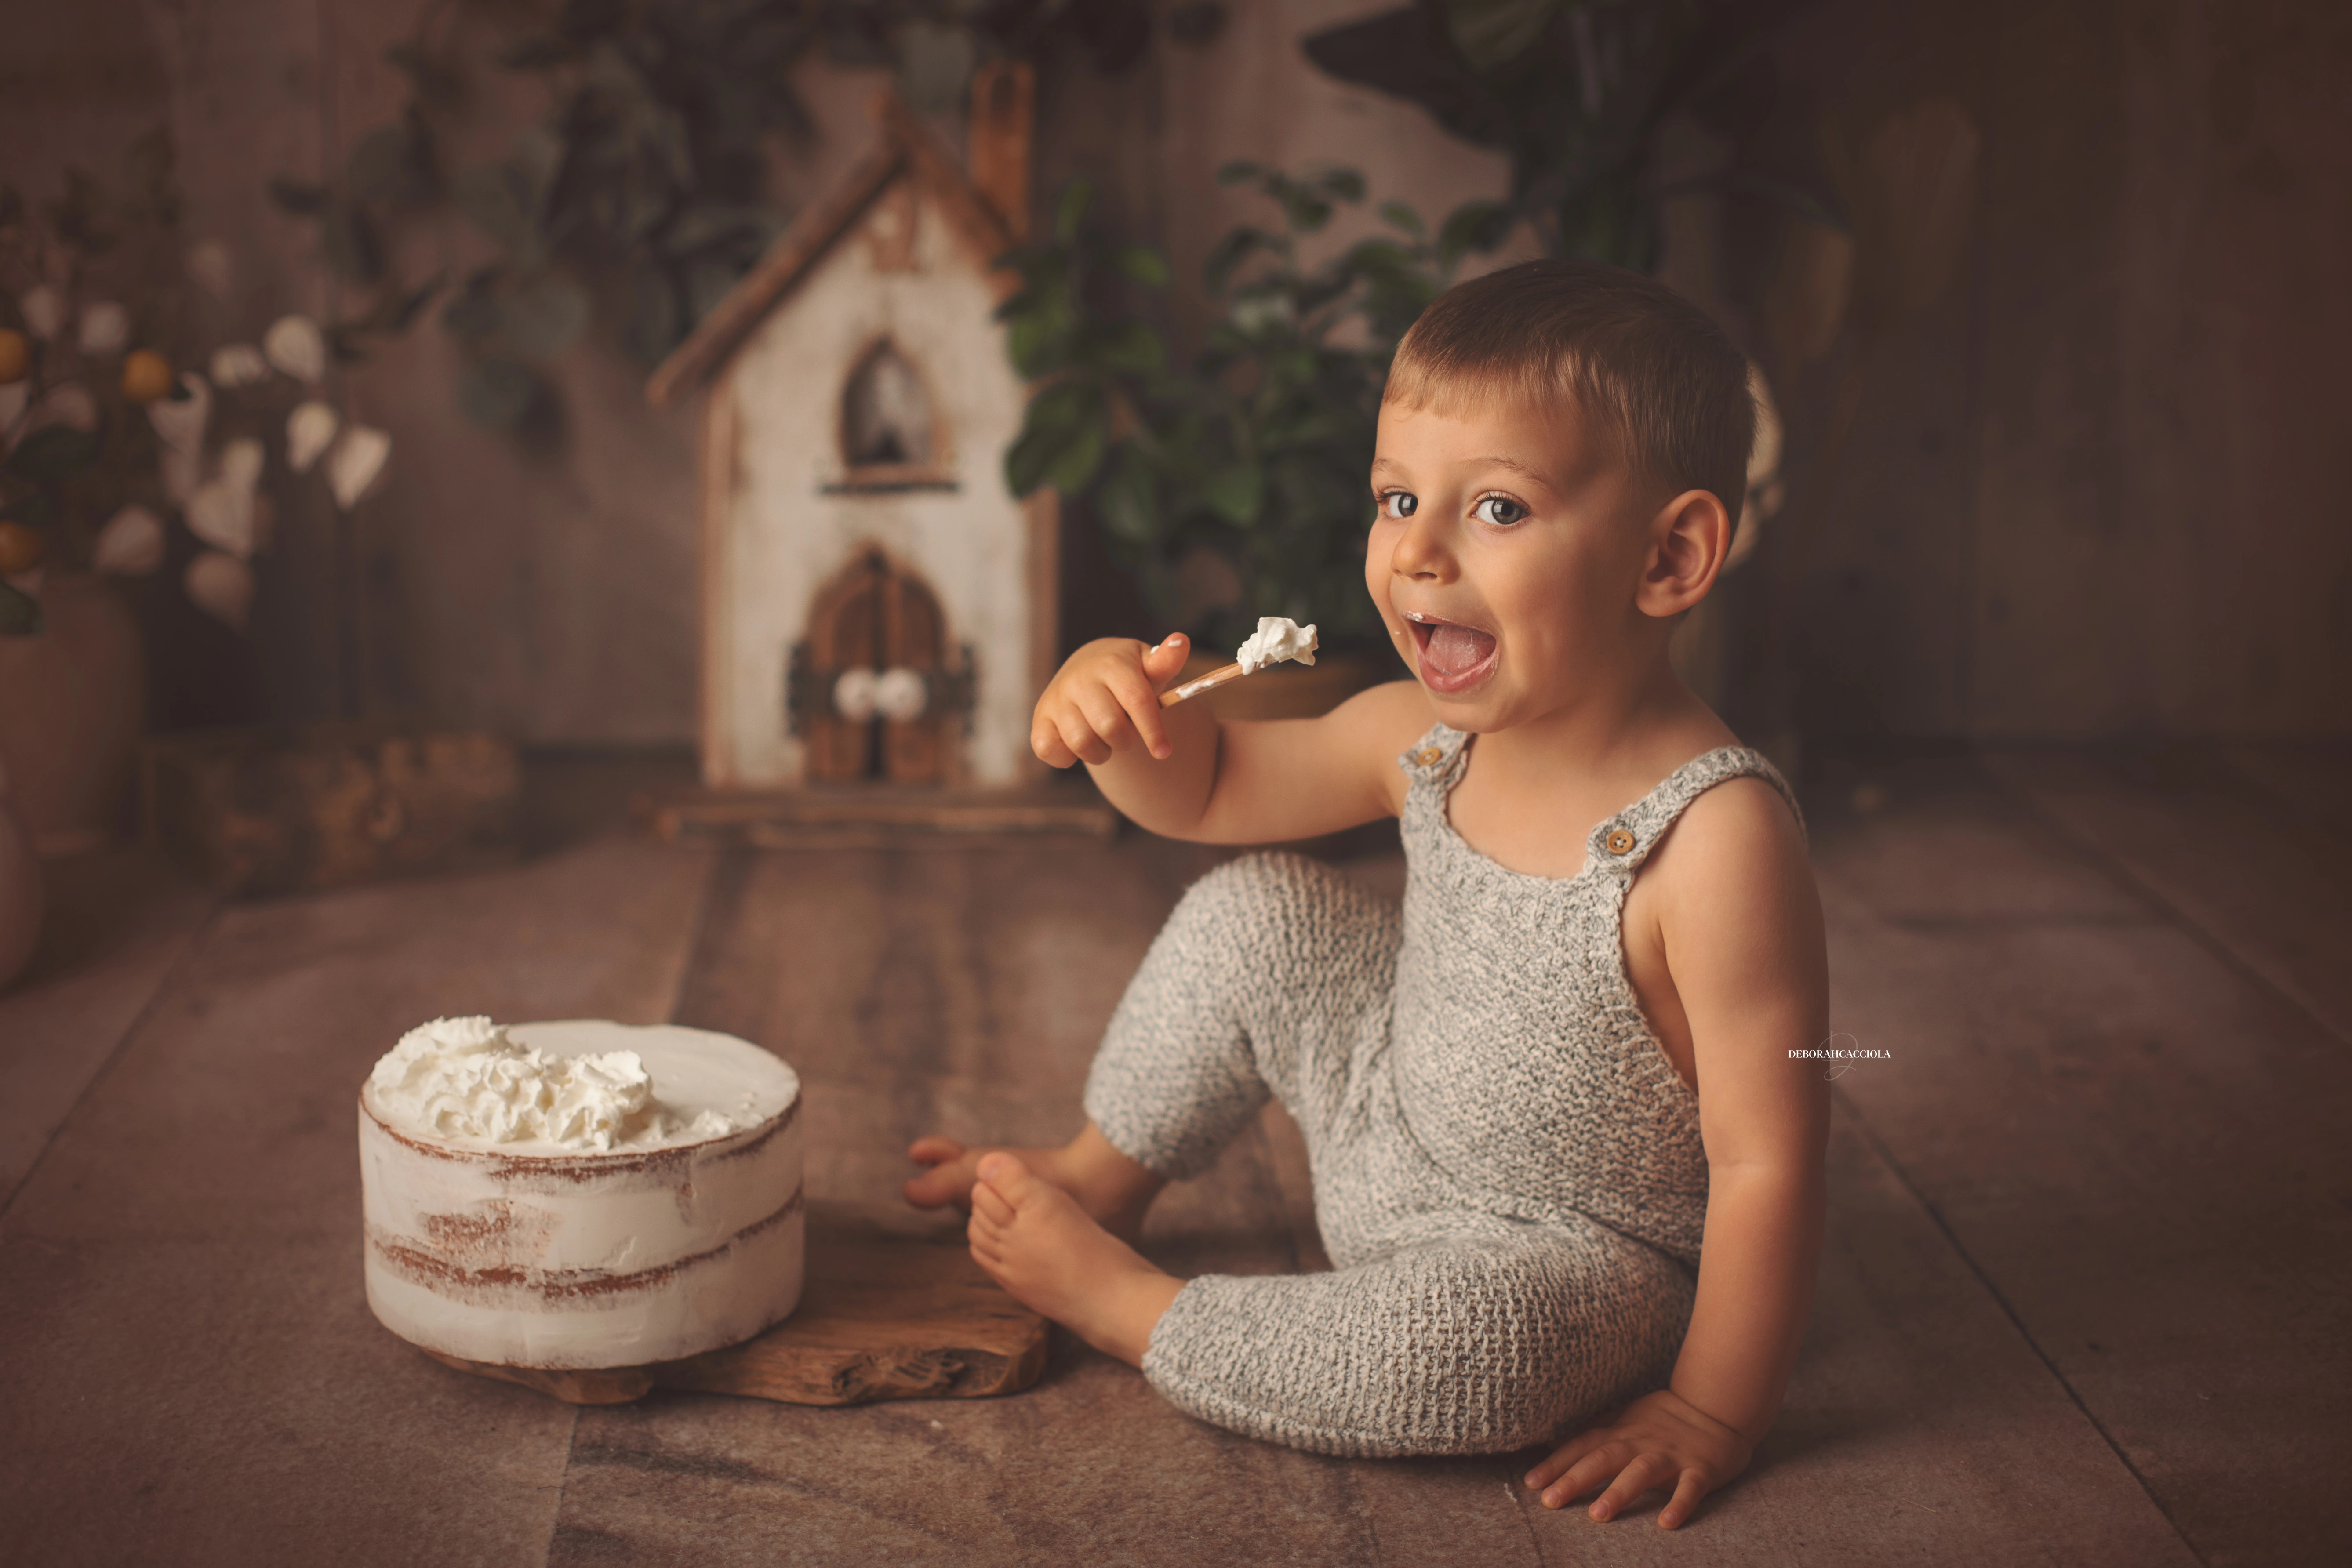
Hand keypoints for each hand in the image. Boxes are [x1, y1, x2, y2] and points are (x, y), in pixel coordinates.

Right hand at [1031, 634, 1191, 767]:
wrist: (1087, 669)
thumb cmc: (1127, 674)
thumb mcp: (1149, 666)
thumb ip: (1166, 660)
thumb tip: (1180, 640)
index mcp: (1111, 663)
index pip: (1136, 700)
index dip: (1152, 730)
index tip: (1164, 752)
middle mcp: (1079, 678)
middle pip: (1110, 727)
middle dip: (1125, 739)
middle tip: (1125, 731)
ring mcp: (1057, 698)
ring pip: (1082, 743)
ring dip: (1101, 751)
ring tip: (1104, 737)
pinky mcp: (1040, 719)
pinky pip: (1050, 751)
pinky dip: (1067, 757)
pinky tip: (1077, 744)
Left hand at [1523, 1388, 1754, 1528]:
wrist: (1716, 1407)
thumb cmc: (1663, 1418)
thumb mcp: (1624, 1419)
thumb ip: (1593, 1432)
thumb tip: (1552, 1443)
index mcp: (1621, 1433)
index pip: (1583, 1446)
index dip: (1556, 1464)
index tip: (1530, 1483)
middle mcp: (1641, 1442)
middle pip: (1604, 1458)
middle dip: (1575, 1479)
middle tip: (1550, 1501)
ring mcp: (1671, 1456)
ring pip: (1642, 1472)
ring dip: (1619, 1492)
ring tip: (1598, 1515)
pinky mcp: (1701, 1469)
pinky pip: (1690, 1489)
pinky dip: (1679, 1504)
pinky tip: (1666, 1523)